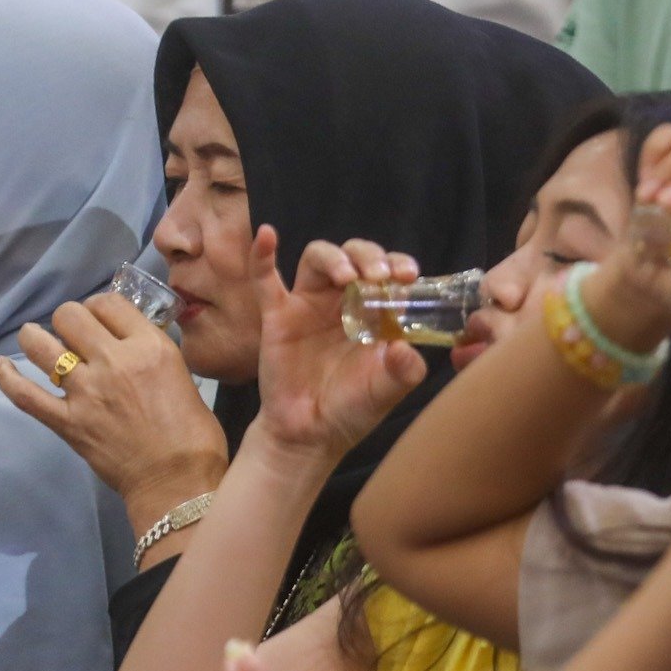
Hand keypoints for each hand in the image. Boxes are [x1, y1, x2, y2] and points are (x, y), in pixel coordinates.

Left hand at [0, 290, 228, 522]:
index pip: (110, 302)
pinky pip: (24, 394)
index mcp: (148, 346)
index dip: (101, 307)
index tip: (101, 320)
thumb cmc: (194, 433)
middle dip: (70, 320)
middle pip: (70, 315)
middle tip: (75, 335)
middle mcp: (113, 360)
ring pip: (41, 344)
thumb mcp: (182, 374)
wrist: (178, 482)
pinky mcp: (66, 421)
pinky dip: (6, 377)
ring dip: (35, 337)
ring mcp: (85, 391)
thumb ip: (152, 353)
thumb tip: (129, 346)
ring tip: (36, 340)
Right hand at [256, 234, 426, 460]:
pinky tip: (267, 235)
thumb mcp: (385, 392)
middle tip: (379, 276)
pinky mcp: (277, 316)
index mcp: (374, 312)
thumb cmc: (351, 409)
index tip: (407, 275)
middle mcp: (343, 301)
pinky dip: (263, 255)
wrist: (310, 435)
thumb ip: (403, 372)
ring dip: (334, 258)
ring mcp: (308, 305)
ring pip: (318, 258)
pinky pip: (265, 280)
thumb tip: (404, 348)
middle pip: (354, 255)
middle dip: (369, 257)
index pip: (388, 273)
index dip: (397, 265)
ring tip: (347, 277)